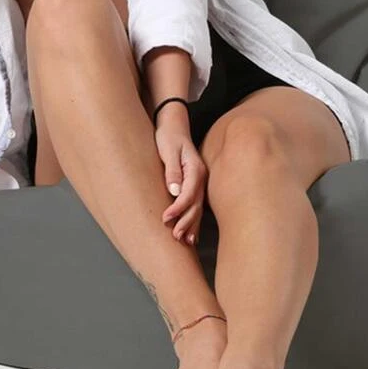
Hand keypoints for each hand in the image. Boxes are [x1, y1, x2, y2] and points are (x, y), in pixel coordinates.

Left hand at [155, 121, 207, 246]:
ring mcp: (200, 182)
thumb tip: (174, 191)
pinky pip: (196, 205)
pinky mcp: (195, 185)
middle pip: (195, 205)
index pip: (188, 194)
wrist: (174, 127)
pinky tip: (191, 234)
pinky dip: (194, 220)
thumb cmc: (169, 137)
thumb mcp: (168, 151)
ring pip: (197, 208)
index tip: (166, 218)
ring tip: (184, 241)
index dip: (178, 208)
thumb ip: (172, 171)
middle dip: (186, 222)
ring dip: (192, 225)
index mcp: (195, 169)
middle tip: (175, 236)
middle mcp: (201, 178)